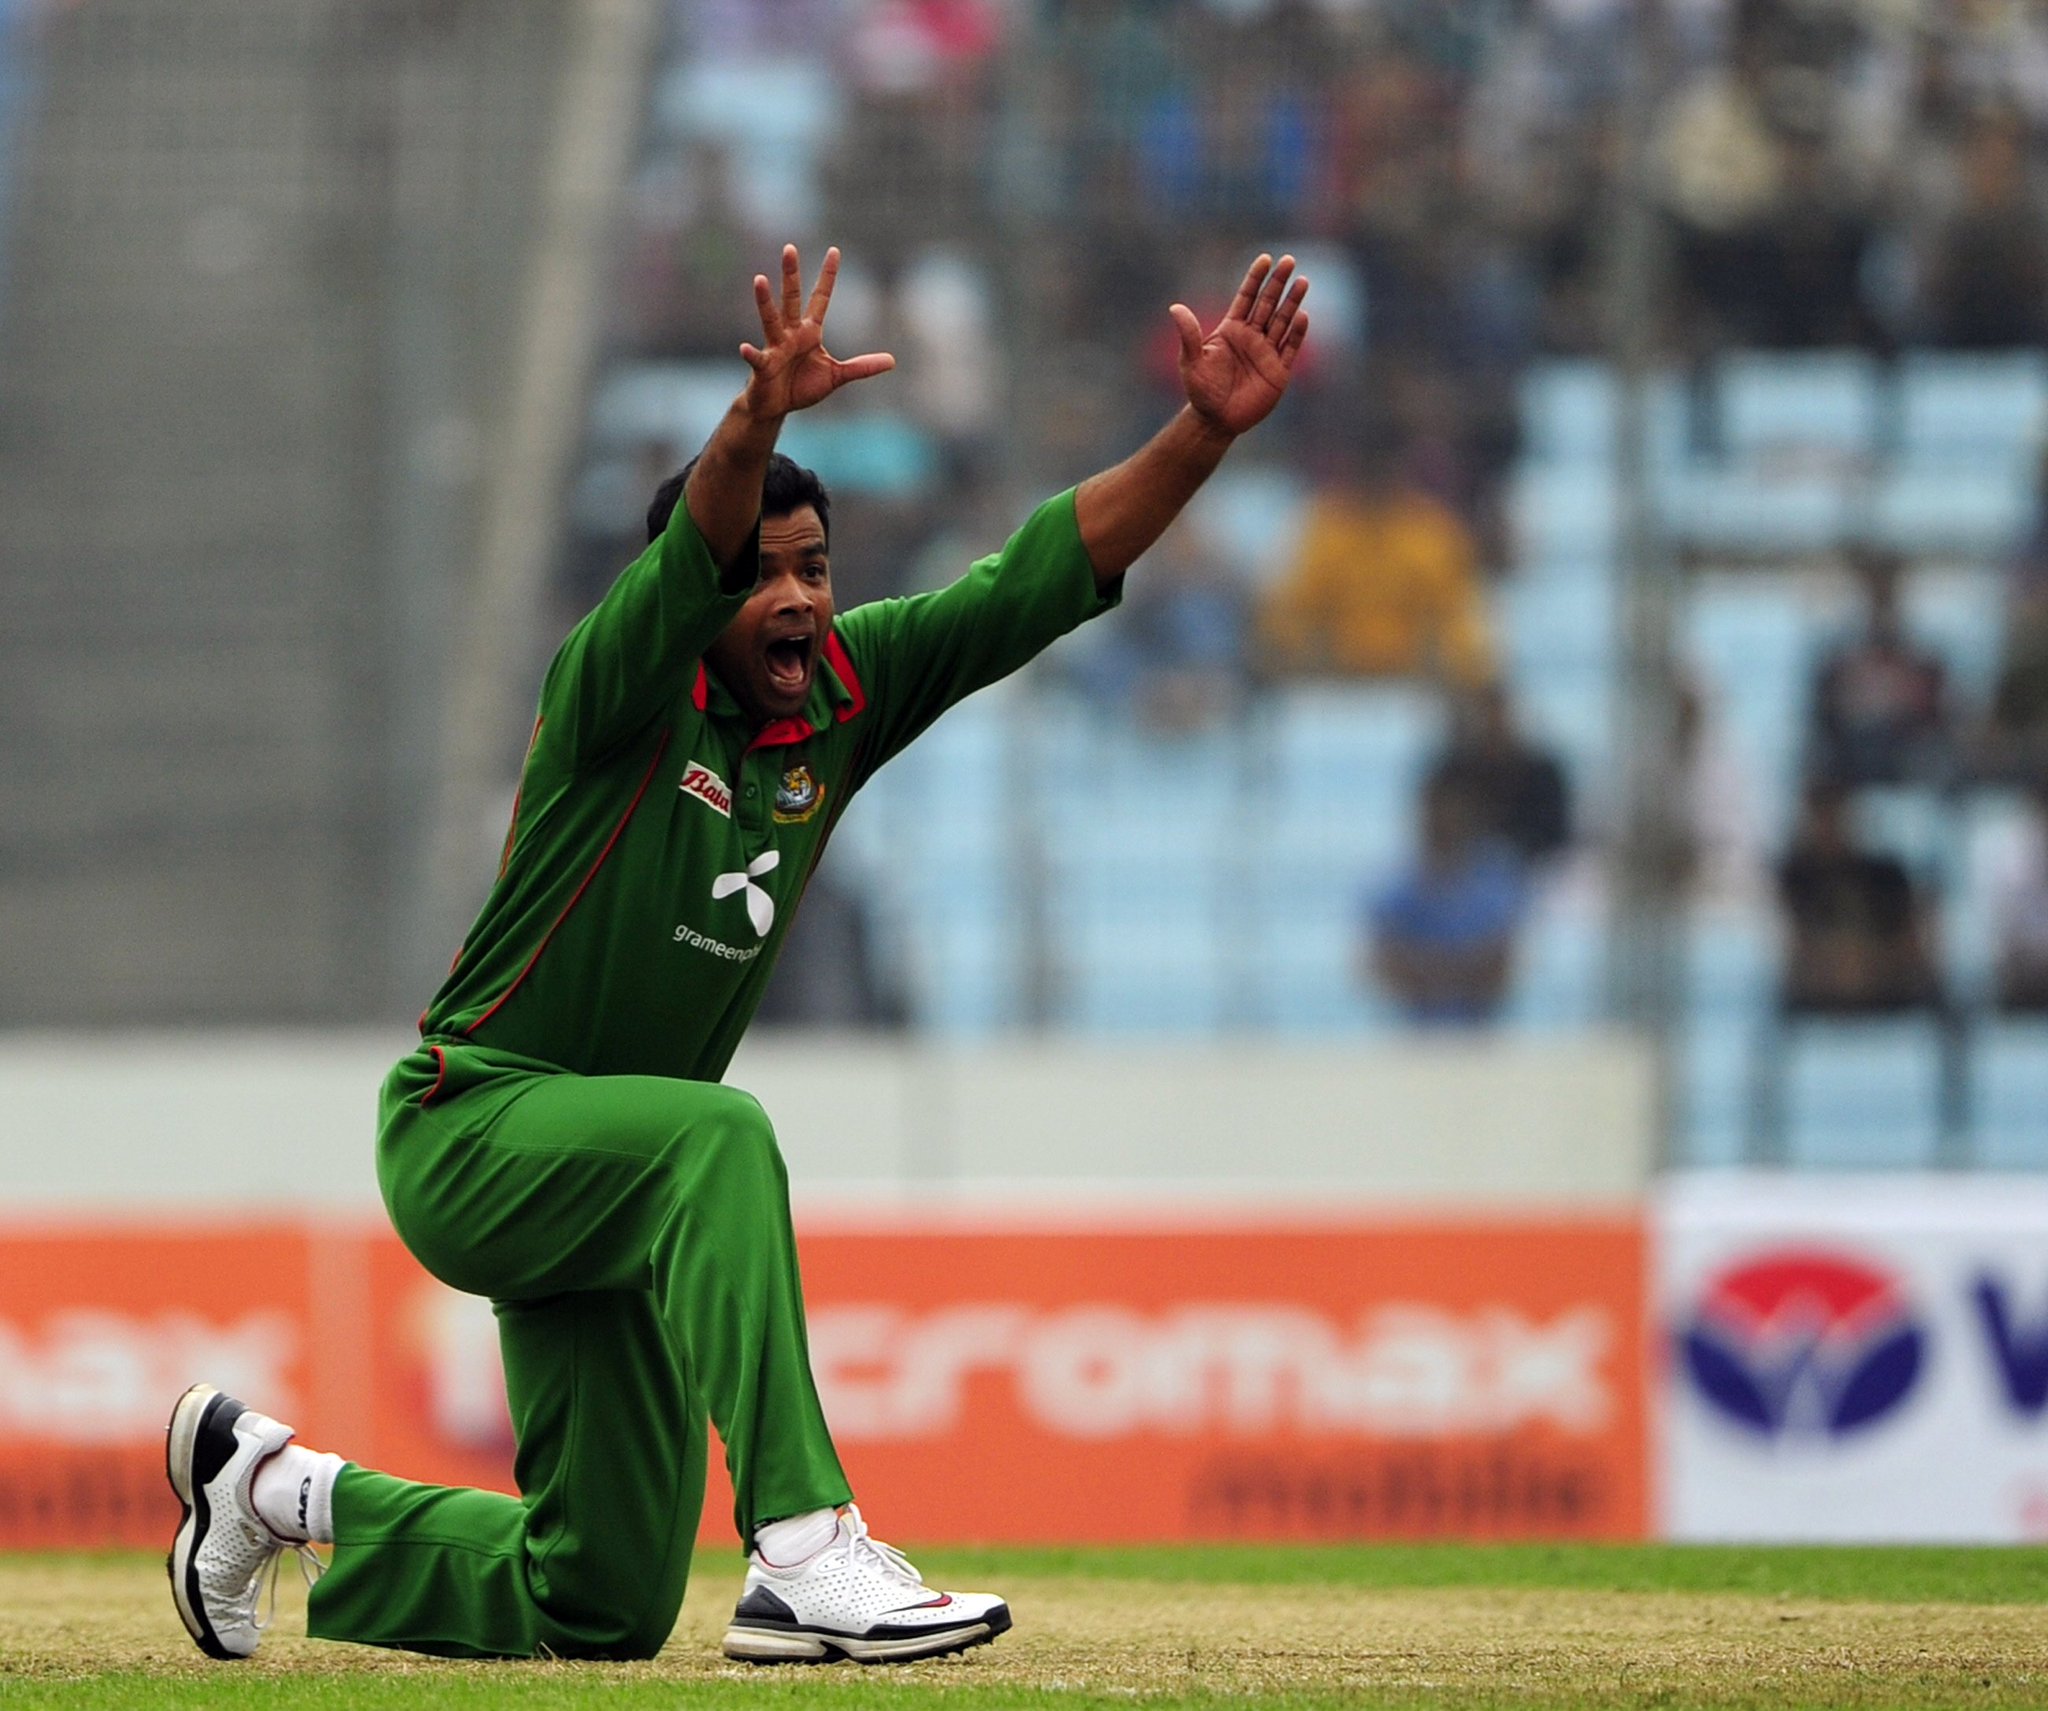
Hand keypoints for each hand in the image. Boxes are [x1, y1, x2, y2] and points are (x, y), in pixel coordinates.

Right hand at [739, 244, 894, 419]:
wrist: (775, 407)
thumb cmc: (802, 387)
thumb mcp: (837, 375)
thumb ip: (862, 367)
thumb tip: (892, 361)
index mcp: (809, 332)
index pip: (820, 298)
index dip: (828, 276)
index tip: (834, 251)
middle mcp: (791, 333)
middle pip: (792, 299)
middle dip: (792, 275)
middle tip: (790, 248)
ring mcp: (775, 348)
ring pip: (771, 320)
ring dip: (765, 302)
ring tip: (759, 280)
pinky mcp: (763, 367)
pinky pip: (757, 358)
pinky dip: (751, 354)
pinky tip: (744, 348)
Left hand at [1169, 254, 1308, 438]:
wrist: (1215, 420)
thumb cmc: (1201, 390)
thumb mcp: (1191, 361)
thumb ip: (1188, 335)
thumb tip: (1175, 308)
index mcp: (1232, 330)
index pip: (1246, 298)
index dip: (1255, 278)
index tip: (1265, 258)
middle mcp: (1252, 337)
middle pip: (1268, 304)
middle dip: (1278, 283)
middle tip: (1289, 261)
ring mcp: (1267, 353)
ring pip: (1282, 322)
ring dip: (1292, 302)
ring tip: (1302, 281)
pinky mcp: (1278, 371)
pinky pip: (1289, 348)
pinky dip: (1296, 333)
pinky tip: (1302, 316)